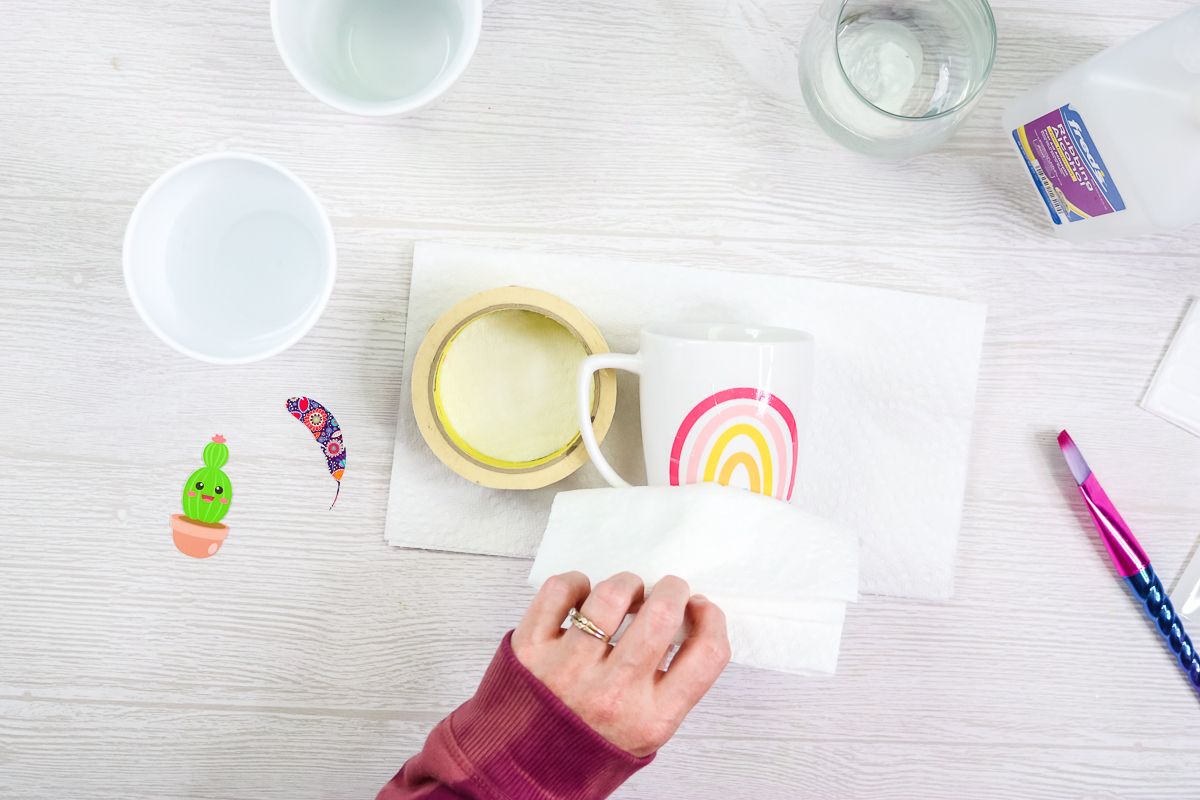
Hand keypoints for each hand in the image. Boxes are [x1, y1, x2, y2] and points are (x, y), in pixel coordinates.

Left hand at [510, 571, 730, 756]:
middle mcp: (611, 694)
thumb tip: (687, 616)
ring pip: (611, 595)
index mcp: (651, 718)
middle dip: (671, 590)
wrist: (527, 766)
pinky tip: (582, 597)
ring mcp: (568, 670)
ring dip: (626, 584)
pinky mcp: (531, 649)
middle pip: (661, 615)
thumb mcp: (648, 727)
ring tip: (624, 595)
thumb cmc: (592, 740)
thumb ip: (673, 683)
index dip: (711, 619)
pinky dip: (575, 582)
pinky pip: (561, 590)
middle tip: (665, 591)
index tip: (700, 608)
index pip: (706, 654)